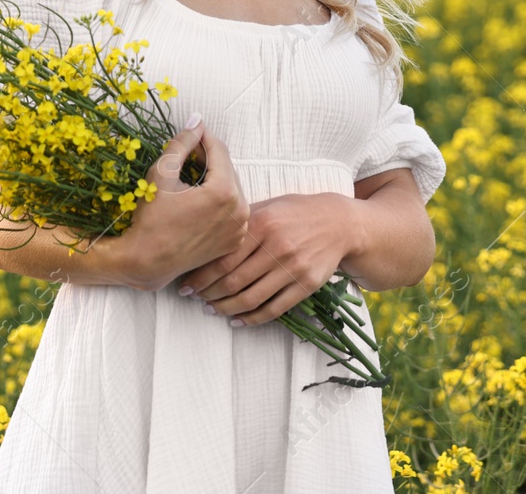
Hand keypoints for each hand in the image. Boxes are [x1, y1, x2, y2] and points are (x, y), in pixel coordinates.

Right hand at [111, 114, 249, 292]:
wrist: (148, 261)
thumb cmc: (151, 217)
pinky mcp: (235, 241)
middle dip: (209, 157)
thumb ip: (182, 144)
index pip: (219, 151)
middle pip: (228, 169)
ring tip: (191, 173)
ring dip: (215, 177)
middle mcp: (240, 210)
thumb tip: (196, 121)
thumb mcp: (162, 173)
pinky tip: (198, 197)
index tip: (191, 129)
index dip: (203, 136)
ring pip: (231, 188)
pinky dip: (219, 199)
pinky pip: (231, 209)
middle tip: (188, 151)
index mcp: (225, 192)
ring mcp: (240, 228)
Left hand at [175, 192, 360, 324]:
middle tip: (195, 299)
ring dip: (226, 309)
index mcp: (261, 224)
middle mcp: (276, 247)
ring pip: (251, 298)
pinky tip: (237, 320)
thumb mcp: (267, 206)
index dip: (201, 276)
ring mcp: (292, 268)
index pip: (223, 258)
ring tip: (212, 309)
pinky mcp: (306, 285)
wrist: (339, 224)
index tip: (186, 286)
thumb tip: (205, 240)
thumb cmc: (295, 212)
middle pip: (233, 281)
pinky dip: (252, 318)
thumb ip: (240, 222)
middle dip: (208, 294)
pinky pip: (274, 309)